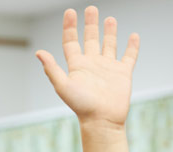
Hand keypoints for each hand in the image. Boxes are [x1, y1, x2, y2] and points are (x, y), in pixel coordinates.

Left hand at [36, 6, 138, 130]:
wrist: (102, 120)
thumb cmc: (82, 106)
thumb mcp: (63, 85)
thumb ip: (52, 69)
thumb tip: (39, 53)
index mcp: (77, 66)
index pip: (71, 42)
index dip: (70, 27)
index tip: (70, 12)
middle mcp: (92, 64)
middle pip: (90, 39)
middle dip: (90, 24)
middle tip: (91, 9)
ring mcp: (108, 68)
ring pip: (109, 45)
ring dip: (109, 32)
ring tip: (109, 18)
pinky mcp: (123, 74)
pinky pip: (129, 56)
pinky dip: (132, 46)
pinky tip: (133, 35)